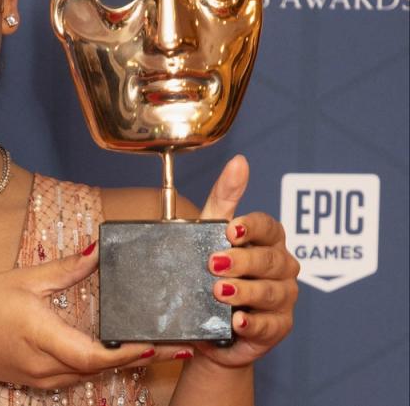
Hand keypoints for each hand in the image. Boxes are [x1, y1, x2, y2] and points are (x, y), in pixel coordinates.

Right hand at [0, 246, 193, 389]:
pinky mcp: (40, 381)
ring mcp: (43, 378)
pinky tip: (120, 350)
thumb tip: (97, 251)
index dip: (130, 352)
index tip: (160, 342)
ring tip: (159, 345)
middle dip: (141, 356)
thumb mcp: (20, 279)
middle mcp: (45, 364)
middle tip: (179, 342)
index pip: (94, 353)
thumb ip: (64, 268)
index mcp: (40, 335)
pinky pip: (78, 374)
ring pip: (93, 373)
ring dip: (125, 361)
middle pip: (102, 366)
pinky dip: (102, 363)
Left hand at [196, 155, 299, 366]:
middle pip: (269, 260)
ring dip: (246, 292)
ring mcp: (283, 297)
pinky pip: (271, 325)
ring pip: (271, 292)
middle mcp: (281, 266)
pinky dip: (255, 324)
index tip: (230, 230)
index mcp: (267, 240)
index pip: (269, 227)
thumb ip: (225, 198)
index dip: (252, 227)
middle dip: (243, 261)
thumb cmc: (210, 269)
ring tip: (220, 292)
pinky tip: (239, 322)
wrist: (205, 321)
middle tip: (214, 264)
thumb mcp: (209, 231)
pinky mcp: (278, 327)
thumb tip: (239, 161)